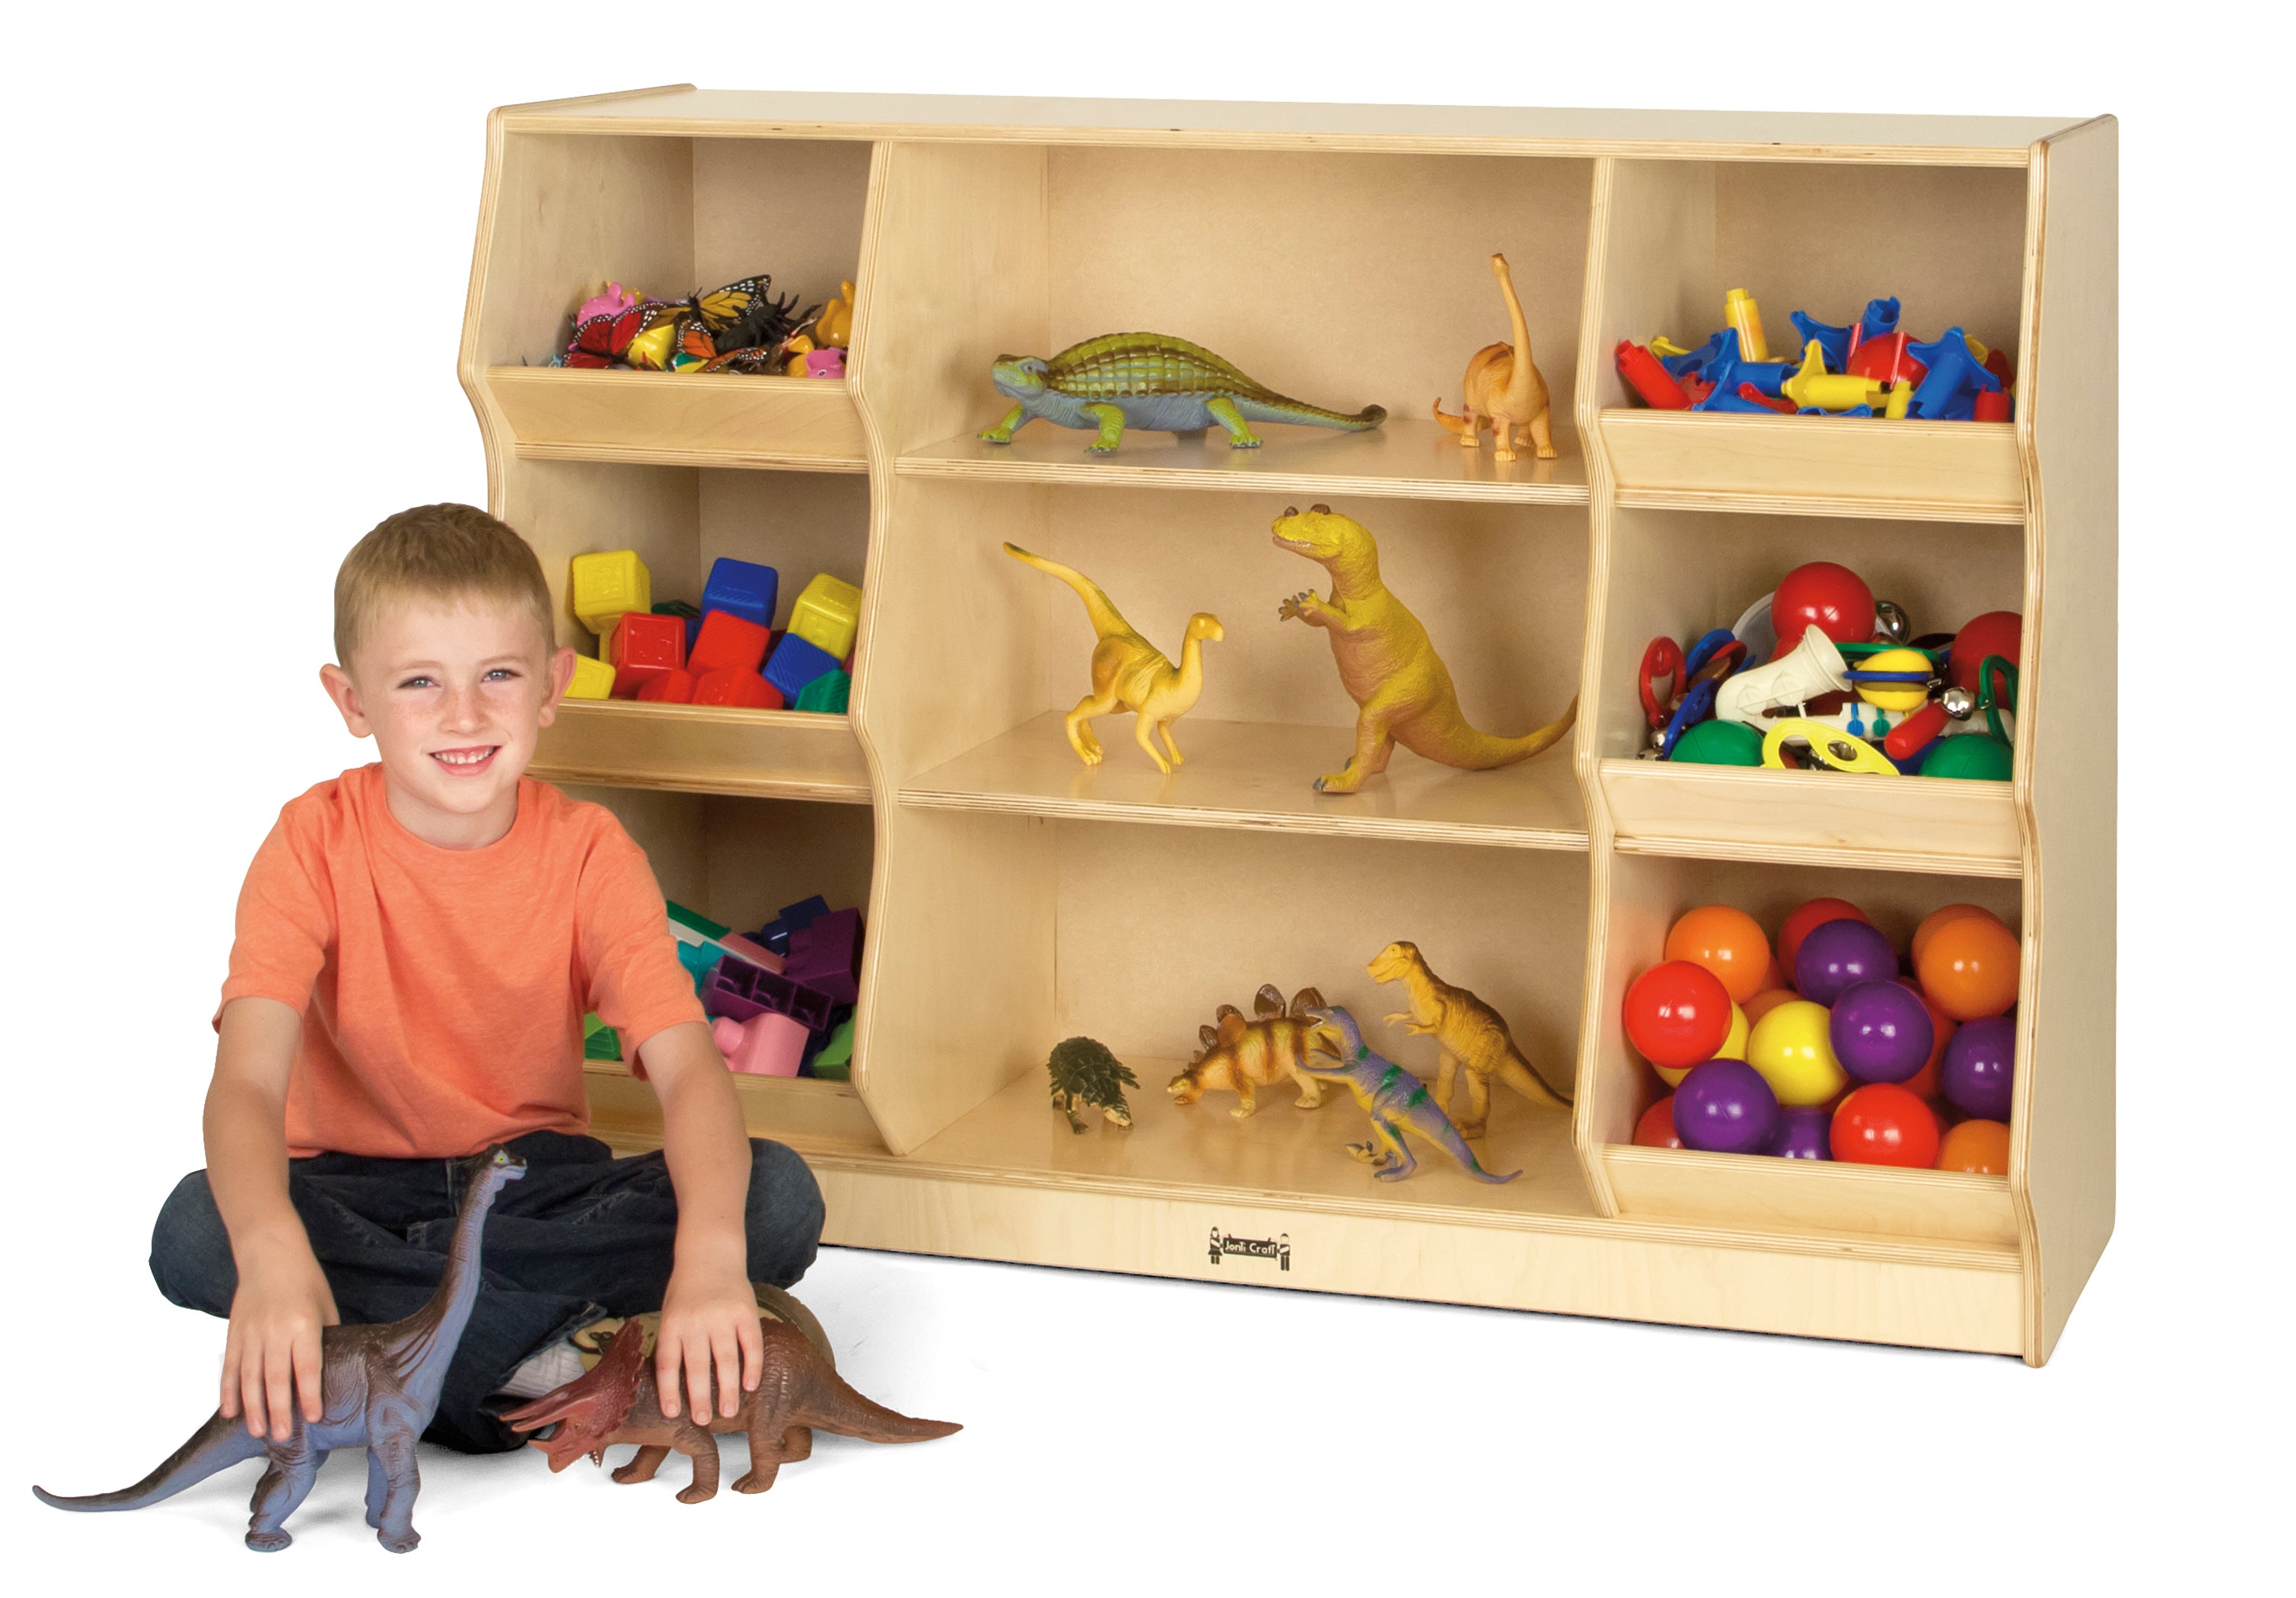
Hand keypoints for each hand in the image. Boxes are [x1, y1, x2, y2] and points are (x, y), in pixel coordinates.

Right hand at [221, 1239, 338, 1440]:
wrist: (270, 1253)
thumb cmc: (305, 1280)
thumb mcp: (326, 1307)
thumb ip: (326, 1339)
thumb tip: (331, 1372)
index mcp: (303, 1324)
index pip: (307, 1366)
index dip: (309, 1393)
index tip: (313, 1417)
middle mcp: (274, 1330)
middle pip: (275, 1378)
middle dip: (278, 1410)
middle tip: (282, 1436)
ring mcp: (250, 1332)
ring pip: (249, 1377)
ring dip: (252, 1407)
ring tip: (257, 1432)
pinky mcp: (233, 1333)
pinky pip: (230, 1367)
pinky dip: (228, 1391)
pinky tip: (230, 1412)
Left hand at [655, 1262, 762, 1422]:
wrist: (710, 1255)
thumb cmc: (686, 1290)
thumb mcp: (669, 1313)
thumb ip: (672, 1343)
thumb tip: (674, 1386)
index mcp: (672, 1324)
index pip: (668, 1364)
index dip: (670, 1391)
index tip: (673, 1414)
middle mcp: (696, 1322)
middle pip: (698, 1367)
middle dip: (700, 1398)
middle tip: (703, 1421)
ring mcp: (723, 1317)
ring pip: (727, 1361)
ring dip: (729, 1390)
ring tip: (730, 1412)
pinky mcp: (746, 1313)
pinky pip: (751, 1345)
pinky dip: (753, 1367)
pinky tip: (751, 1385)